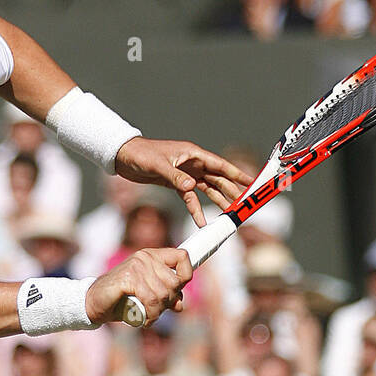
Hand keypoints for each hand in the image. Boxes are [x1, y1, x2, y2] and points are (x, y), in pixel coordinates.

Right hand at [85, 245, 192, 324]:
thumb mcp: (146, 296)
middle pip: (175, 282)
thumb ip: (163, 297)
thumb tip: (180, 304)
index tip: (177, 293)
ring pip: (163, 294)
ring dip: (159, 311)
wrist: (94, 303)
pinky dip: (151, 314)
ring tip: (149, 316)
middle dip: (168, 302)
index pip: (182, 257)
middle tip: (157, 311)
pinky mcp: (128, 278)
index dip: (185, 276)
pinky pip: (150, 299)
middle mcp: (145, 257)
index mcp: (151, 256)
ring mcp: (136, 266)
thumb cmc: (120, 299)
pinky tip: (145, 320)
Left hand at [115, 137, 251, 227]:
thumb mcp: (158, 165)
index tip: (251, 181)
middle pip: (217, 178)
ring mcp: (185, 174)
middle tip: (244, 203)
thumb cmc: (141, 154)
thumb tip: (192, 187)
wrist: (124, 157)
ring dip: (218, 200)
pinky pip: (190, 198)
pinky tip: (201, 221)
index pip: (220, 165)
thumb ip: (176, 177)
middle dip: (231, 190)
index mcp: (192, 154)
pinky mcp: (176, 183)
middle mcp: (192, 163)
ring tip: (230, 213)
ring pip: (207, 189)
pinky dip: (196, 209)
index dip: (236, 173)